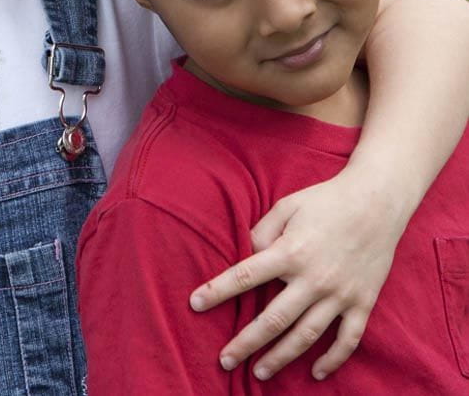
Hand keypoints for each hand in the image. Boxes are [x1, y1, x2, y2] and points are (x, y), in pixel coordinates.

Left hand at [188, 168, 401, 380]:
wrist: (378, 202)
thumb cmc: (324, 201)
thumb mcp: (286, 207)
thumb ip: (261, 232)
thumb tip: (243, 254)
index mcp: (290, 252)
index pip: (245, 276)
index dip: (217, 291)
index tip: (194, 304)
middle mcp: (314, 278)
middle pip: (274, 320)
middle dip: (246, 343)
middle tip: (224, 361)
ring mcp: (340, 294)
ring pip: (307, 336)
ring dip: (281, 357)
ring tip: (259, 373)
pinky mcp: (363, 302)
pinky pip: (348, 339)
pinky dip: (332, 359)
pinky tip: (315, 373)